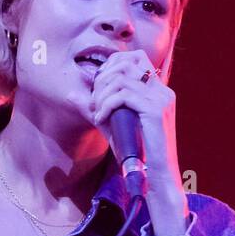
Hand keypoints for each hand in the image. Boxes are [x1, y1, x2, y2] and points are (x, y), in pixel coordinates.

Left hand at [70, 48, 188, 234]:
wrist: (157, 178)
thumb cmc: (137, 155)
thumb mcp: (113, 127)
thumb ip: (95, 109)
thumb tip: (71, 95)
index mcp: (158, 91)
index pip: (137, 57)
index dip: (113, 64)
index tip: (98, 86)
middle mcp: (163, 91)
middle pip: (128, 61)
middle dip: (103, 78)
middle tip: (94, 101)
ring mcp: (161, 100)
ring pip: (122, 78)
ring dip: (102, 93)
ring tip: (97, 112)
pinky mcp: (155, 111)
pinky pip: (124, 95)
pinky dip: (106, 104)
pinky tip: (101, 119)